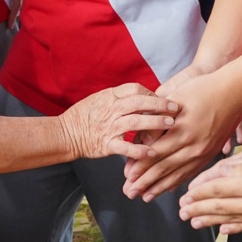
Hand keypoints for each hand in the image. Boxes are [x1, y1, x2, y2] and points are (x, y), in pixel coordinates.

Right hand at [59, 83, 177, 160]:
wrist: (66, 133)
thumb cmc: (83, 116)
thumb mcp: (100, 98)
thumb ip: (118, 97)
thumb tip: (140, 94)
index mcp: (110, 96)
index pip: (135, 89)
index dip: (151, 93)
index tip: (163, 99)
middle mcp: (111, 109)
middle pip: (140, 103)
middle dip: (160, 105)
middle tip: (176, 108)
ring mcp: (109, 127)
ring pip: (136, 122)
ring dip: (155, 123)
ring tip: (170, 125)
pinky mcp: (107, 144)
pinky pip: (126, 147)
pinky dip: (140, 150)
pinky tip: (153, 152)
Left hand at [122, 69, 241, 200]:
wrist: (235, 92)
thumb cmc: (203, 89)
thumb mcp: (176, 99)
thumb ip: (158, 119)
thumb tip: (141, 138)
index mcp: (181, 131)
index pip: (154, 154)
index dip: (139, 168)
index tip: (126, 178)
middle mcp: (192, 146)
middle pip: (164, 168)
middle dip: (145, 183)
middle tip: (130, 193)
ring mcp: (204, 151)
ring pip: (178, 174)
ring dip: (160, 187)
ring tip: (146, 196)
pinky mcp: (212, 153)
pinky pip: (193, 172)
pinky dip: (179, 182)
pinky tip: (170, 189)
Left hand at [178, 139, 241, 232]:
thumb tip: (223, 168)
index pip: (216, 188)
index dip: (198, 190)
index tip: (185, 192)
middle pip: (220, 207)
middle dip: (198, 208)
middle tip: (182, 211)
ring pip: (233, 219)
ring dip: (211, 221)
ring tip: (195, 222)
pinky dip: (235, 228)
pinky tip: (226, 230)